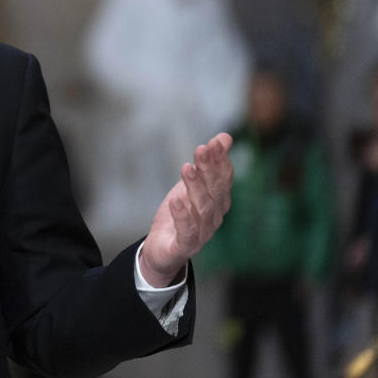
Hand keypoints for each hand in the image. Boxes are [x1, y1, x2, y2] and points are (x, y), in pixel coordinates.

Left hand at [139, 133, 232, 286]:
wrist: (162, 250)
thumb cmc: (179, 214)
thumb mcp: (190, 185)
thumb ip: (207, 164)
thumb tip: (225, 137)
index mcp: (218, 201)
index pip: (224, 178)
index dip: (220, 160)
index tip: (215, 142)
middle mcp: (214, 217)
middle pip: (214, 191)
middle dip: (209, 169)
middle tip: (201, 149)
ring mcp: (202, 233)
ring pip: (202, 208)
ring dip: (195, 187)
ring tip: (186, 169)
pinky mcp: (185, 246)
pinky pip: (187, 231)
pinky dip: (183, 215)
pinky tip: (175, 200)